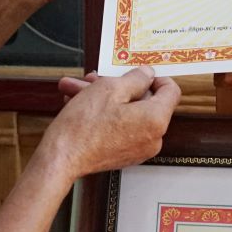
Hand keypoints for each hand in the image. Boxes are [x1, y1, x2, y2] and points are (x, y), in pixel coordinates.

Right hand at [39, 68, 179, 181]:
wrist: (61, 159)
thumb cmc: (84, 125)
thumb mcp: (110, 88)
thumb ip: (135, 78)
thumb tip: (147, 75)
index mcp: (155, 119)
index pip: (171, 91)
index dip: (155, 77)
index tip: (137, 72)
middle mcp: (153, 138)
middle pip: (143, 102)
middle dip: (117, 86)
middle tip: (94, 78)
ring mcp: (139, 149)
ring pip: (127, 113)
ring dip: (103, 98)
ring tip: (77, 89)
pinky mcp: (124, 155)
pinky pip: (120, 127)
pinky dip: (104, 115)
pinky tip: (79, 104)